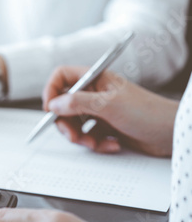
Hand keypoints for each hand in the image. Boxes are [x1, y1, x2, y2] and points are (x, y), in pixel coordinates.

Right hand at [42, 66, 178, 155]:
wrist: (171, 133)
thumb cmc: (147, 112)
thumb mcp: (108, 105)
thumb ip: (77, 102)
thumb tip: (53, 104)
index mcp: (94, 78)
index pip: (62, 77)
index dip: (52, 91)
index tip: (50, 109)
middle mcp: (94, 93)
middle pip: (63, 105)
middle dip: (66, 124)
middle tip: (73, 136)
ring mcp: (99, 110)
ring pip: (74, 124)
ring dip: (81, 137)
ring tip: (94, 144)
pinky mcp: (105, 127)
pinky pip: (88, 136)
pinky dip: (96, 143)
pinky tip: (111, 144)